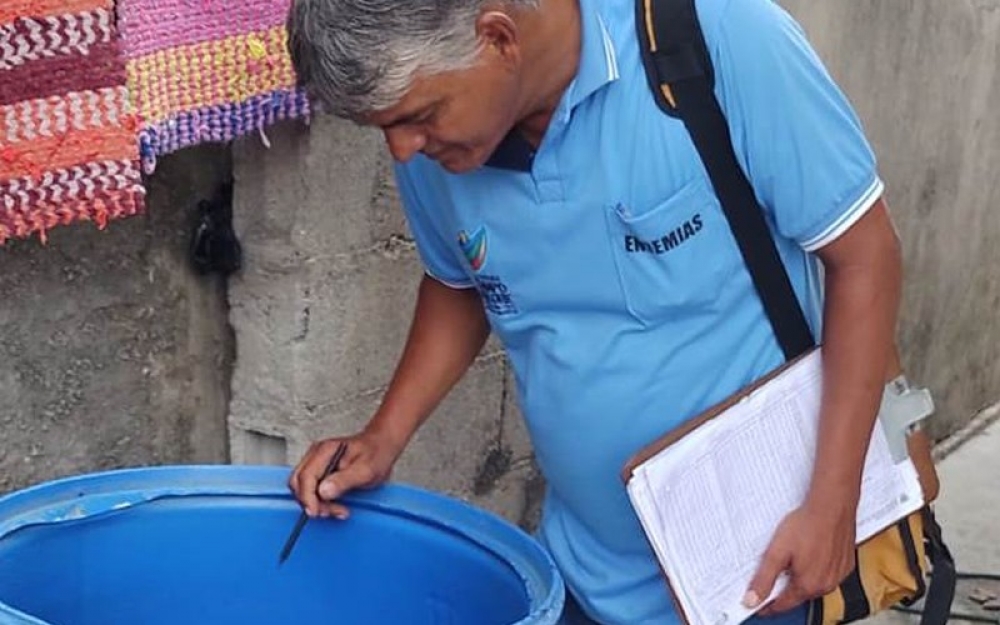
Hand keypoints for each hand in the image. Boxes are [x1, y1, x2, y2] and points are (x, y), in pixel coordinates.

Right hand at [288, 426, 402, 519]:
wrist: (381, 446)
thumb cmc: (376, 454)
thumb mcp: (365, 470)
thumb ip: (344, 481)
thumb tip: (323, 492)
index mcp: (325, 451)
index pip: (305, 476)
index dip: (307, 497)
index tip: (316, 512)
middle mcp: (317, 455)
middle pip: (298, 483)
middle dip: (311, 502)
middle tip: (331, 512)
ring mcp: (316, 462)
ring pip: (302, 488)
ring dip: (317, 504)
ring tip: (338, 510)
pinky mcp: (320, 471)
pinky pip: (310, 489)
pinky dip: (320, 501)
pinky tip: (335, 505)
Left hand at [744, 499, 856, 614]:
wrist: (833, 506)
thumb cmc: (807, 524)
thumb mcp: (776, 552)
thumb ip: (763, 579)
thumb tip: (752, 599)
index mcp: (807, 585)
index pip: (783, 605)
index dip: (768, 606)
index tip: (759, 606)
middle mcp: (826, 585)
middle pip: (798, 595)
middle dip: (784, 589)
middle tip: (772, 576)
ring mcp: (838, 575)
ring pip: (813, 584)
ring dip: (801, 579)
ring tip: (792, 559)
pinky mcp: (845, 564)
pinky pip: (827, 574)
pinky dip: (817, 569)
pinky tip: (810, 554)